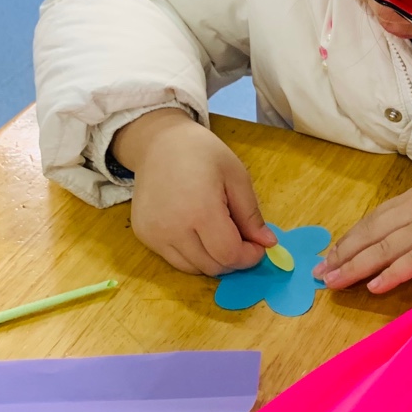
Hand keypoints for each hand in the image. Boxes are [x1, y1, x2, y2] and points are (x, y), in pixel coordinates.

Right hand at [113, 109, 276, 275]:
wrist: (158, 143)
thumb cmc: (202, 153)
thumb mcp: (236, 176)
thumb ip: (250, 214)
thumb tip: (268, 244)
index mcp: (200, 210)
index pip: (229, 254)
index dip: (249, 257)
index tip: (259, 247)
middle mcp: (173, 228)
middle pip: (212, 266)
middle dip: (234, 260)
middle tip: (243, 241)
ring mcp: (154, 234)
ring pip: (193, 268)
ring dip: (214, 261)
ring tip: (221, 236)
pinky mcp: (143, 235)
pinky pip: (174, 260)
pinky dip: (193, 255)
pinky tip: (198, 233)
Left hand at [317, 156, 411, 294]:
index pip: (376, 217)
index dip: (352, 235)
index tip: (333, 249)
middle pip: (371, 232)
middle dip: (342, 252)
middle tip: (319, 270)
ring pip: (383, 249)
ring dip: (354, 266)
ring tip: (332, 282)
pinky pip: (411, 262)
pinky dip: (389, 274)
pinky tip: (372, 287)